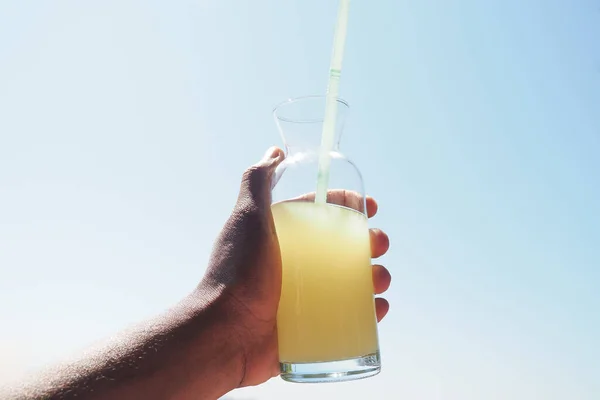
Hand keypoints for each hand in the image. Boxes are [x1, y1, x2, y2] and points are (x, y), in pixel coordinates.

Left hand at [199, 147, 391, 388]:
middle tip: (379, 244)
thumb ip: (257, 181)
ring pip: (353, 281)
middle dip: (370, 242)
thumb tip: (274, 151)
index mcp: (284, 238)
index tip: (371, 206)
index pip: (325, 216)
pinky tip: (378, 307)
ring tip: (380, 280)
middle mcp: (297, 265)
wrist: (225, 333)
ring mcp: (307, 297)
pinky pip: (350, 316)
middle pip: (345, 248)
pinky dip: (370, 311)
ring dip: (376, 276)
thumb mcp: (248, 218)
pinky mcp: (313, 327)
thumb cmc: (236, 272)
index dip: (350, 208)